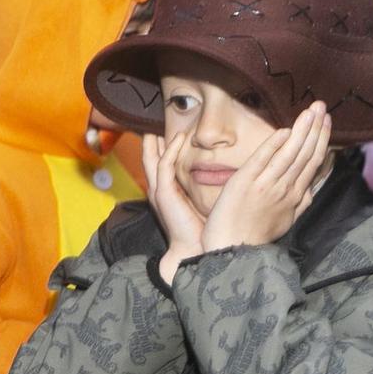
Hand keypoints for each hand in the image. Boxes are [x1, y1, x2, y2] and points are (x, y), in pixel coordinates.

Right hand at [143, 131, 204, 283]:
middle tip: (155, 123)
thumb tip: (222, 178)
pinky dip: (171, 149)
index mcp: (167, 195)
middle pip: (150, 160)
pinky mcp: (164, 192)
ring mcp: (160, 191)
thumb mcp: (203, 206)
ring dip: (156, 141)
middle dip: (152, 142)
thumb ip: (204, 191)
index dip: (162, 150)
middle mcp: (159, 191)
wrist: (195, 250)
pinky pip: (165, 164)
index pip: (160, 166)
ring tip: (160, 124)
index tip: (170, 134)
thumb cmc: (203, 232)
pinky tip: (179, 137)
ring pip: (152, 159)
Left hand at [200, 103, 332, 253]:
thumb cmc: (254, 236)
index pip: (313, 163)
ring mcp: (266, 184)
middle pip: (305, 154)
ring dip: (302, 130)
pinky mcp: (246, 181)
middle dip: (316, 128)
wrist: (232, 249)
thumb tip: (310, 187)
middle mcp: (285, 188)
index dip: (321, 140)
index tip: (326, 122)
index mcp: (295, 196)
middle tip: (322, 106)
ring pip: (290, 153)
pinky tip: (285, 130)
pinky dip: (275, 144)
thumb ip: (299, 202)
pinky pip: (264, 159)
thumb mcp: (285, 221)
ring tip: (311, 111)